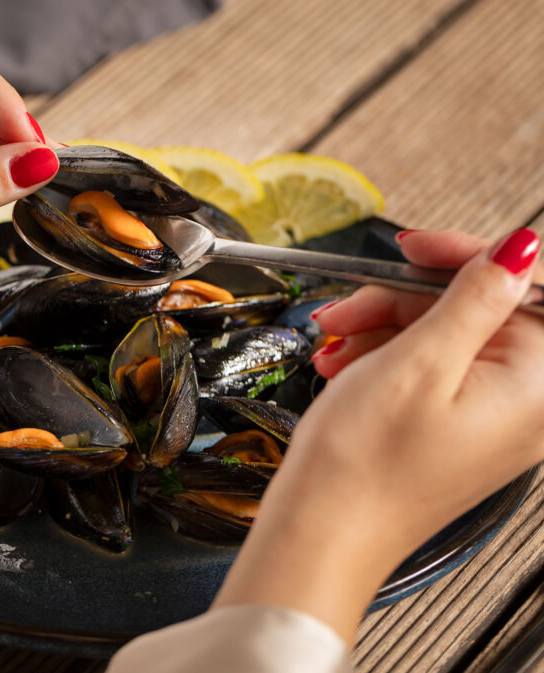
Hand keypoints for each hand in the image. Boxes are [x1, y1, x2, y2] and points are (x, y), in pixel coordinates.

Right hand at [213, 227, 543, 641]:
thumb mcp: (416, 363)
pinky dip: (385, 357)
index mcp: (535, 387)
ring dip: (386, 326)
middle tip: (353, 306)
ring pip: (447, 336)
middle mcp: (525, 406)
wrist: (322, 536)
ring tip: (336, 342)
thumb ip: (474, 299)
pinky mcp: (457, 430)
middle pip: (481, 311)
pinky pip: (432, 371)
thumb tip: (520, 250)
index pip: (528, 288)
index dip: (470, 257)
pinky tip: (346, 365)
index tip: (416, 248)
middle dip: (408, 298)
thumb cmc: (362, 469)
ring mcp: (490, 420)